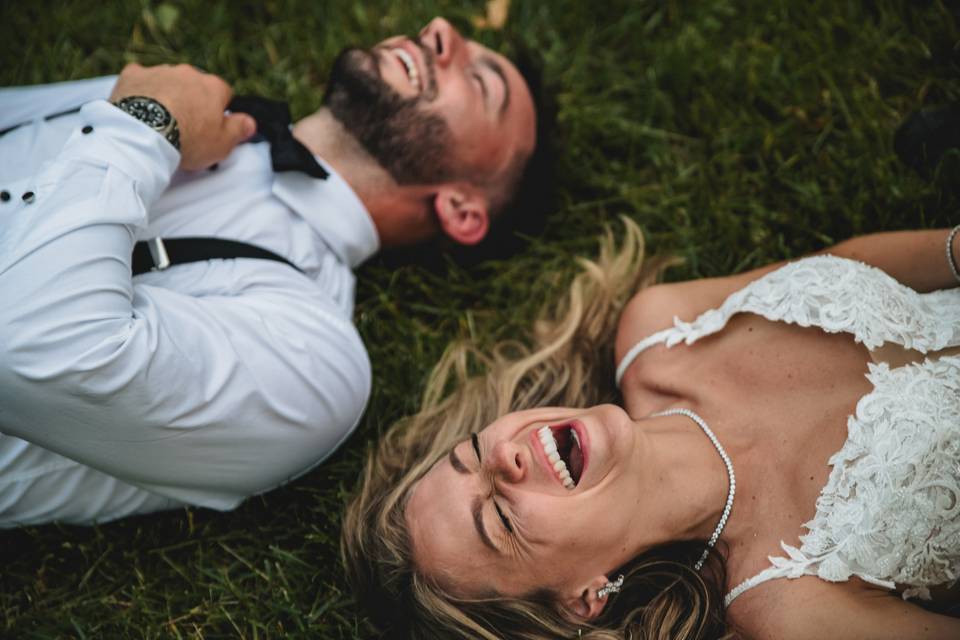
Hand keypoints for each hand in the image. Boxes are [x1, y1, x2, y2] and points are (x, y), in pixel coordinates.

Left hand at [109, 63, 255, 170]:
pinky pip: (140, 78)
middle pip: (195, 85)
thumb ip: (239, 130)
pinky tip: (138, 105)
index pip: (224, 93)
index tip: (211, 127)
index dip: (218, 111)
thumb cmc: (188, 141)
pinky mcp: (134, 75)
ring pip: (168, 80)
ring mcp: (160, 71)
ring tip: (160, 120)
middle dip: (192, 101)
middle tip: (185, 126)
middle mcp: (188, 73)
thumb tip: (251, 122)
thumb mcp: (222, 144)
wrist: (144, 135)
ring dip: (168, 95)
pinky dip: (141, 89)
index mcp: (213, 87)